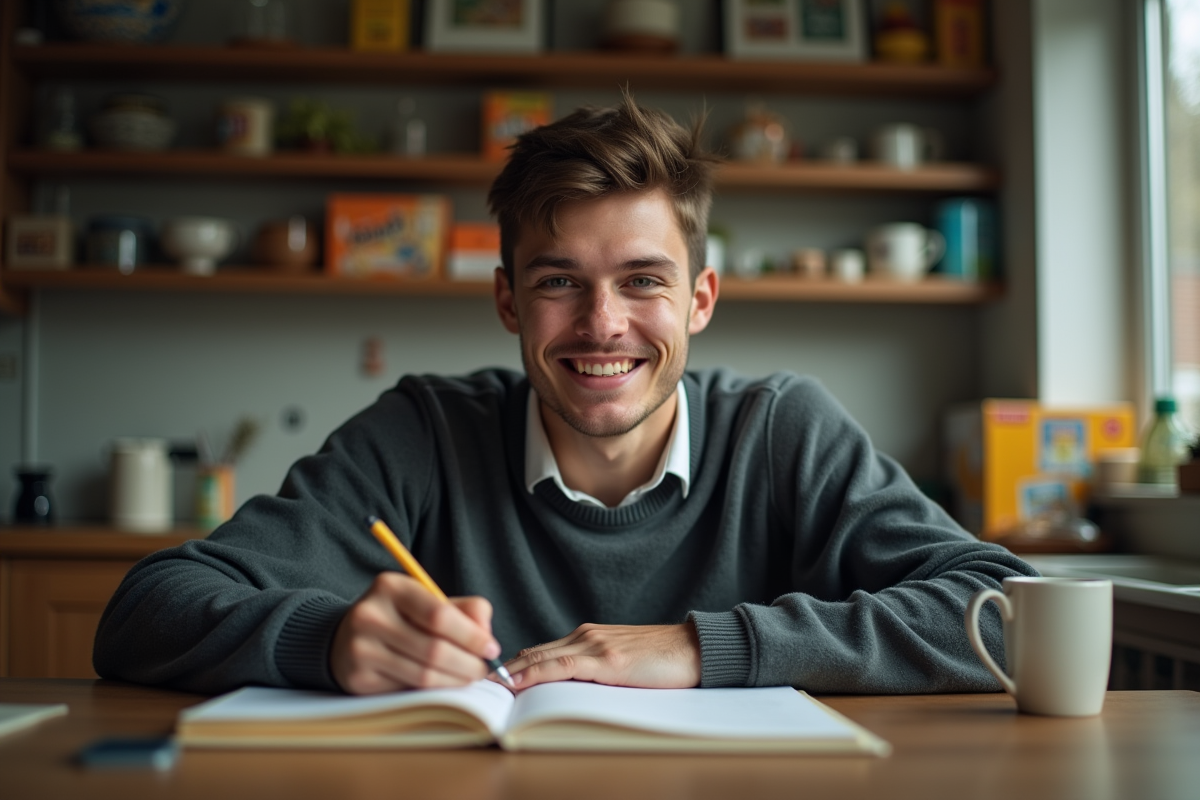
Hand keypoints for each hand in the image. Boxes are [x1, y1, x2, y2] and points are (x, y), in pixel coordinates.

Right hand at [330, 572, 501, 694]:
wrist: (347, 636)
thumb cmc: (401, 618)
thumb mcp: (429, 601)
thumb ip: (465, 610)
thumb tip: (486, 635)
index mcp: (390, 587)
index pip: (439, 615)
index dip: (471, 636)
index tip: (491, 648)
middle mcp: (370, 615)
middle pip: (434, 649)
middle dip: (468, 664)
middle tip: (484, 670)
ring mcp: (360, 648)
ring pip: (423, 674)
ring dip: (455, 680)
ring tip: (469, 678)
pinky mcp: (358, 677)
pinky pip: (407, 689)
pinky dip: (433, 691)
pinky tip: (442, 684)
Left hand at [503, 623, 701, 690]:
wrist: (696, 649)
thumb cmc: (664, 661)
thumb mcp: (622, 664)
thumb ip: (595, 671)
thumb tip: (566, 692)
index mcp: (589, 637)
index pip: (541, 651)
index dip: (514, 666)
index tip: (491, 680)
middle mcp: (587, 636)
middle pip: (534, 652)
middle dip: (505, 669)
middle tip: (475, 684)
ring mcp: (596, 645)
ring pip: (542, 657)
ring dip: (512, 673)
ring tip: (487, 687)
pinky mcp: (608, 660)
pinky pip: (562, 666)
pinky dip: (535, 674)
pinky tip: (518, 682)